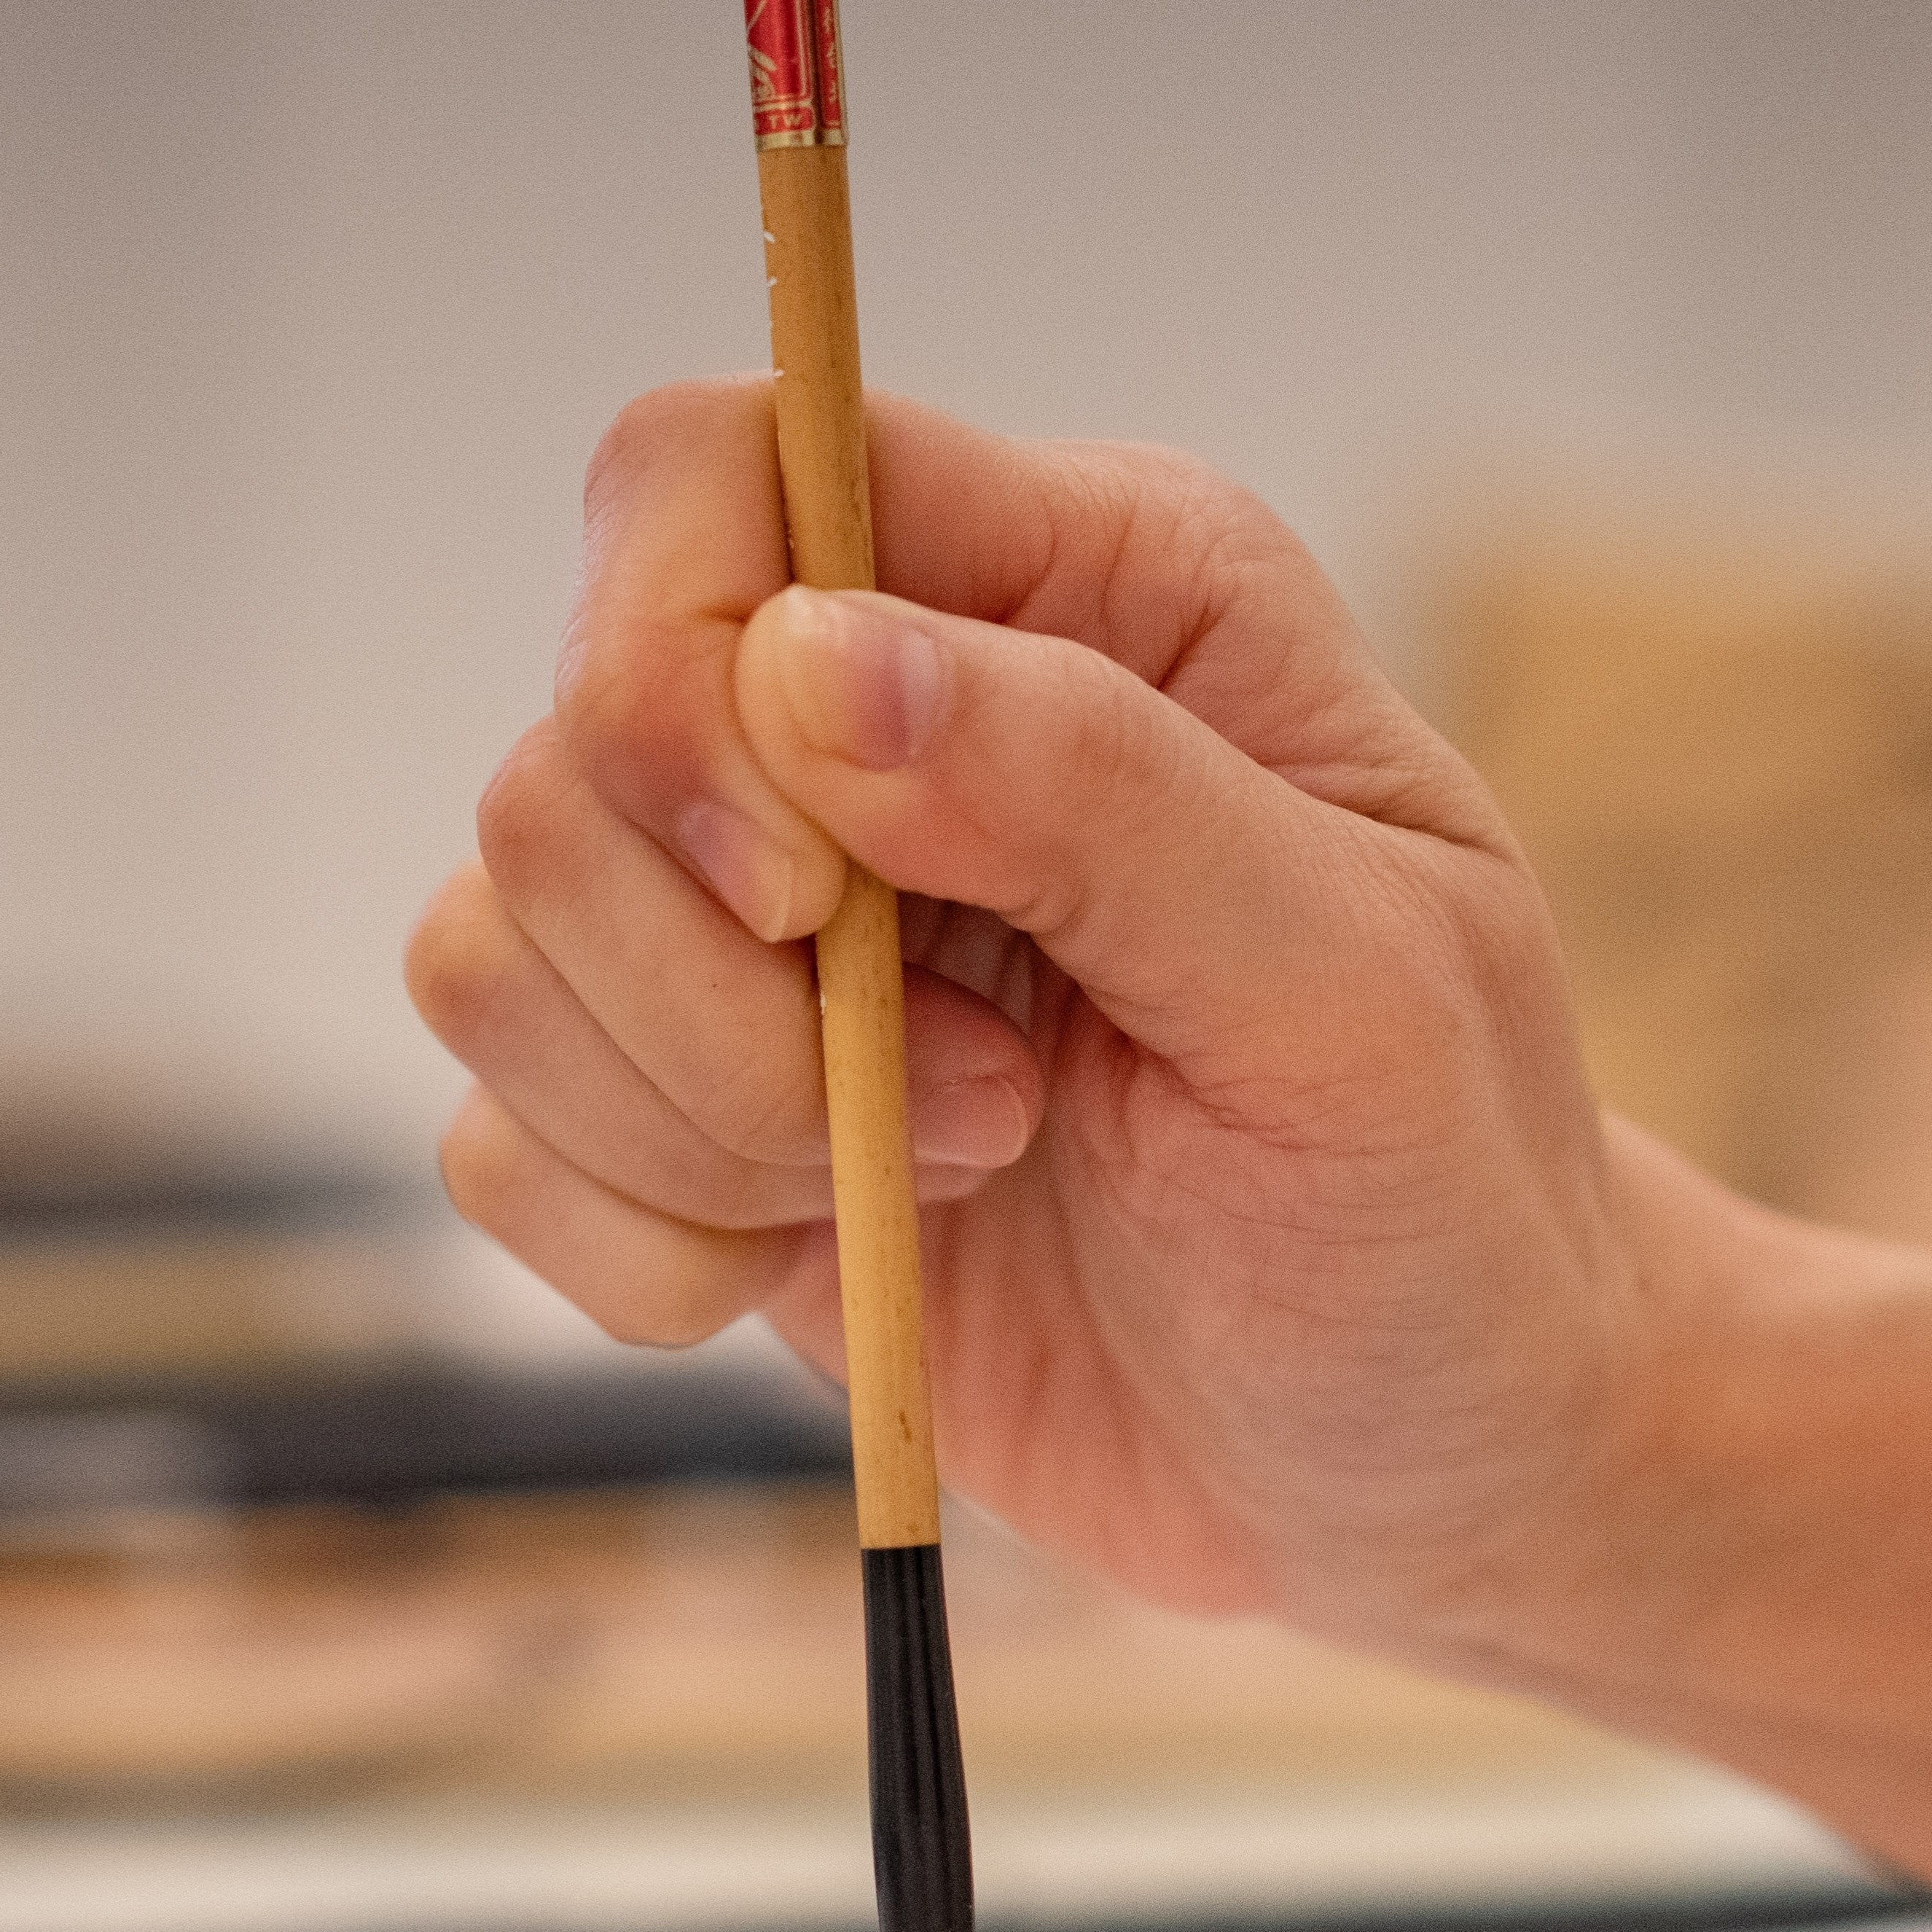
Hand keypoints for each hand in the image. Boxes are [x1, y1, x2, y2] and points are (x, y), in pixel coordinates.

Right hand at [405, 383, 1754, 1669]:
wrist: (1423, 1461)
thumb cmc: (1442, 1206)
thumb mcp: (1354, 989)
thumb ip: (1097, 791)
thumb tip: (804, 664)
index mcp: (1071, 589)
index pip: (709, 470)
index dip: (679, 678)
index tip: (812, 905)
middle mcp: (880, 718)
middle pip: (557, 745)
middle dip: (716, 986)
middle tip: (985, 1098)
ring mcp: (754, 927)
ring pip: (490, 944)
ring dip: (694, 1120)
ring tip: (954, 1171)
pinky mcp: (681, 1114)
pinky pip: (497, 1138)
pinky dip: (643, 1245)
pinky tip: (833, 1266)